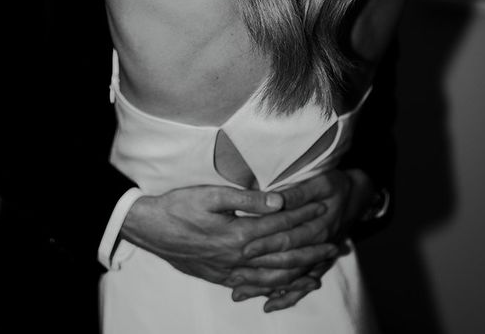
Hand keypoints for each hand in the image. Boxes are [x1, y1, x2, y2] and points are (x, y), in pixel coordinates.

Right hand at [120, 185, 325, 285]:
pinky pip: (255, 287)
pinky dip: (275, 288)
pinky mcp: (221, 278)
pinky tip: (286, 286)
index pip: (280, 225)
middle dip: (311, 249)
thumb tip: (278, 201)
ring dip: (299, 272)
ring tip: (319, 268)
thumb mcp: (211, 195)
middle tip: (334, 244)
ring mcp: (230, 271)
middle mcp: (238, 257)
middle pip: (283, 254)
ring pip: (273, 276)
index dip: (303, 218)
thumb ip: (246, 199)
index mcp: (238, 234)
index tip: (323, 210)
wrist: (150, 229)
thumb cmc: (179, 206)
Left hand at [230, 169, 374, 311]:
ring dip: (267, 287)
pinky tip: (269, 305)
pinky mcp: (319, 263)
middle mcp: (319, 245)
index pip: (288, 238)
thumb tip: (276, 200)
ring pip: (292, 278)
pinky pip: (303, 286)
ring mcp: (319, 257)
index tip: (244, 249)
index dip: (266, 244)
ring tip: (241, 292)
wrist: (357, 196)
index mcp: (317, 225)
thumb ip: (297, 193)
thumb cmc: (335, 185)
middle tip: (235, 275)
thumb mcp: (319, 182)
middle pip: (287, 262)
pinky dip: (287, 297)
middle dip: (260, 270)